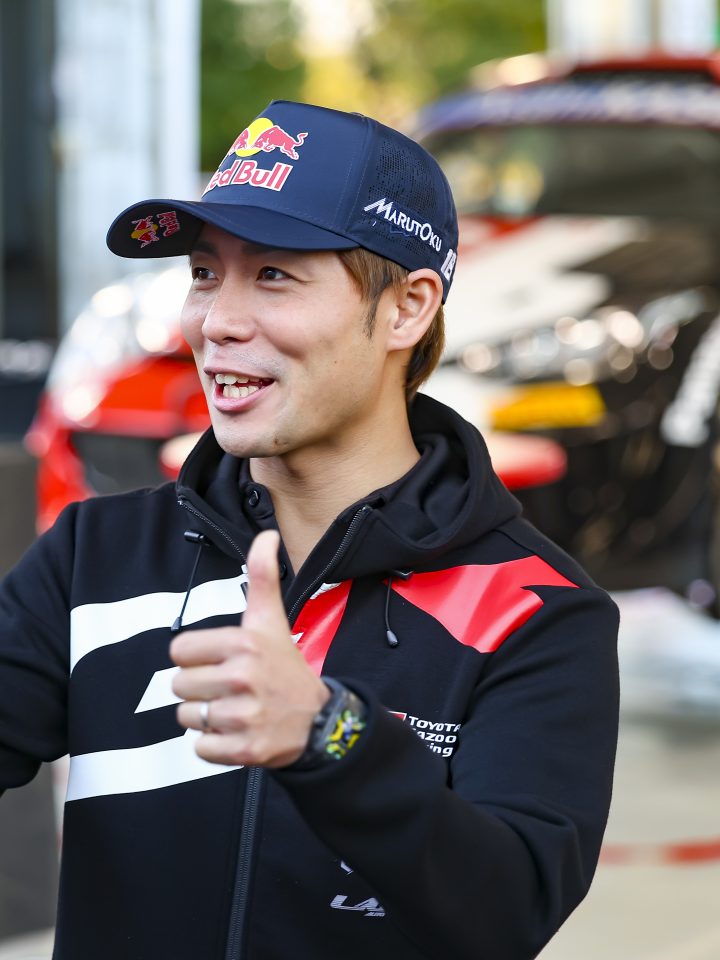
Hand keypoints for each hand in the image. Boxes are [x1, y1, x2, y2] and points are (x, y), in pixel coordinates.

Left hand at [171, 529, 329, 767]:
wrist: (319, 722)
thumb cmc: (285, 666)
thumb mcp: (271, 619)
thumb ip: (262, 576)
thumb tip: (267, 533)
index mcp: (244, 643)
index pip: (179, 651)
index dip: (196, 657)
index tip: (221, 661)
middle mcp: (243, 678)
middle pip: (179, 685)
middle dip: (200, 688)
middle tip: (231, 688)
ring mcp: (244, 716)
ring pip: (187, 717)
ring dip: (206, 717)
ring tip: (235, 709)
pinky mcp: (243, 749)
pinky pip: (200, 748)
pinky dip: (214, 745)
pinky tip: (238, 732)